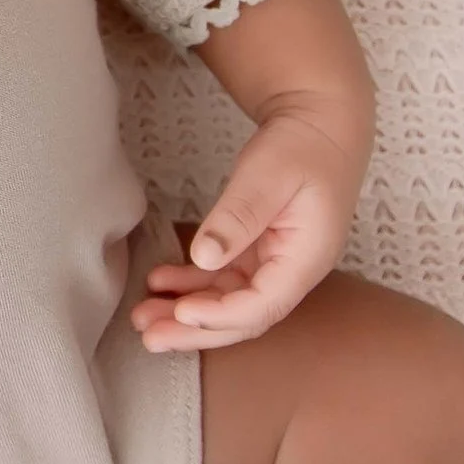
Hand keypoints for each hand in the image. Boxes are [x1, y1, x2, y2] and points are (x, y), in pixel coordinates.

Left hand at [131, 101, 362, 351]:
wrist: (320, 126)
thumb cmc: (300, 146)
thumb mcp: (267, 175)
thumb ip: (238, 216)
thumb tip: (204, 256)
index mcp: (307, 258)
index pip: (263, 306)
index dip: (220, 316)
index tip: (180, 314)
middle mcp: (293, 270)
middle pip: (243, 316)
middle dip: (196, 330)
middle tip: (149, 337)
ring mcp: (276, 263)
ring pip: (229, 301)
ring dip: (187, 310)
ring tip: (144, 317)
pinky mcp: (258, 251)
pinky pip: (224, 279)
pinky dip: (193, 284)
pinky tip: (161, 283)